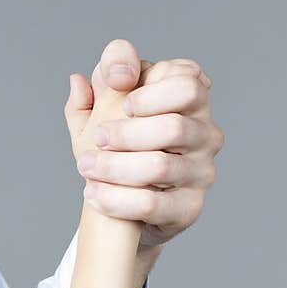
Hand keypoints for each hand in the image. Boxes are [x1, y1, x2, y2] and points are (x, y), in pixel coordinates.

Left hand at [64, 38, 222, 251]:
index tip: (123, 103)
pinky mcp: (190, 207)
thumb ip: (101, 80)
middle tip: (97, 138)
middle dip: (128, 133)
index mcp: (192, 100)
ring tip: (86, 166)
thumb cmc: (120, 143)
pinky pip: (152, 204)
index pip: (187, 83)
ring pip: (161, 167)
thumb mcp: (105, 104)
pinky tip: (93, 193)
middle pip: (174, 127)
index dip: (152, 92)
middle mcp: (206, 134)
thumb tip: (80, 80)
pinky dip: (117, 199)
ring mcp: (202, 172)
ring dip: (116, 167)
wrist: (127, 203)